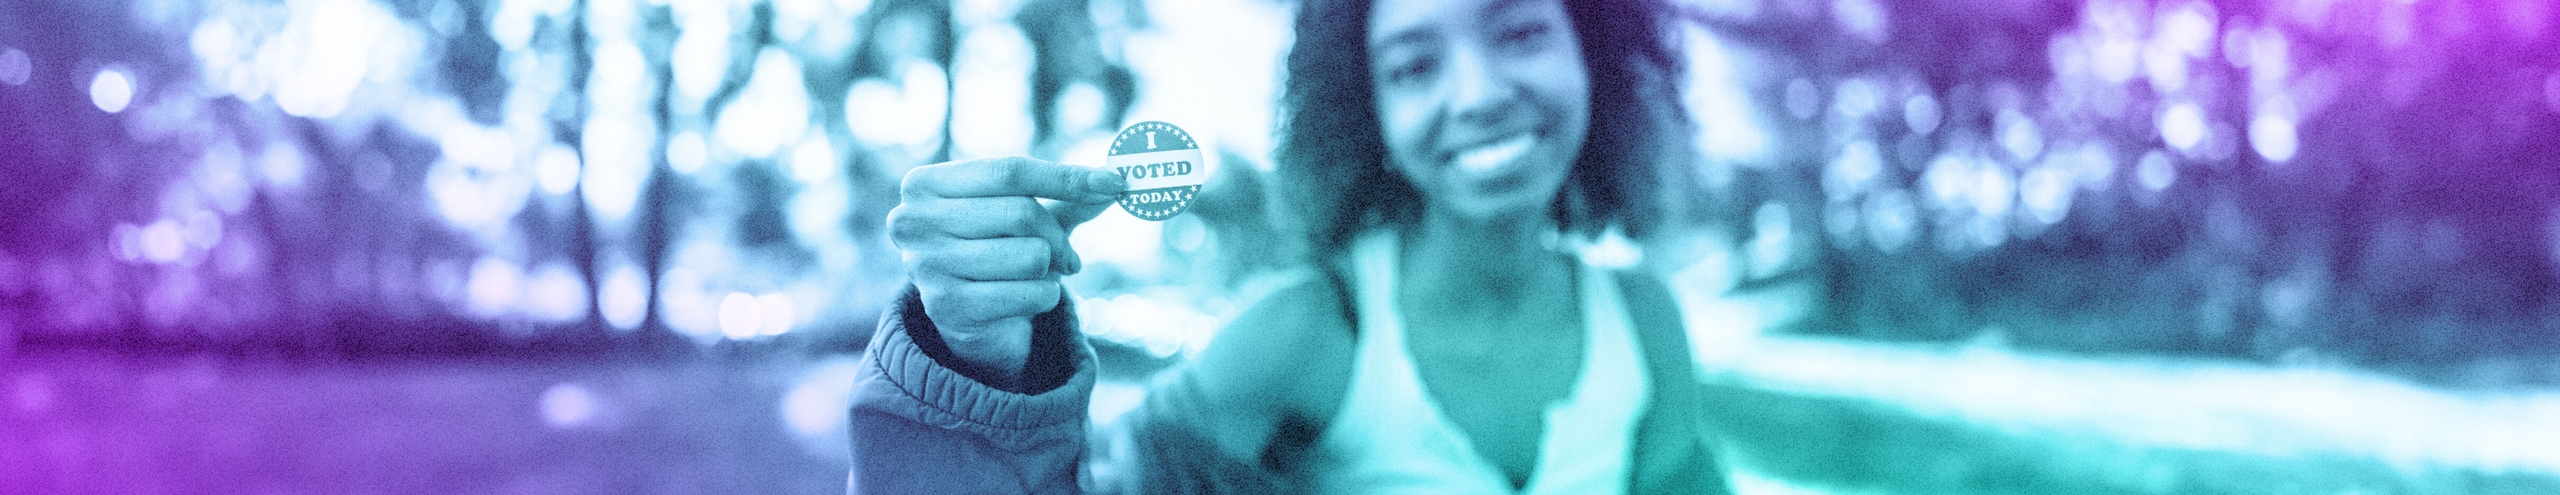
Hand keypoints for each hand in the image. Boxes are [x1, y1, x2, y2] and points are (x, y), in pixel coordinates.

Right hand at [888, 157, 1125, 385]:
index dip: (1065, 177)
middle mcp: (914, 222)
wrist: (967, 321)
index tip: (1114, 182)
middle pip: (1021, 213)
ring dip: (1049, 270)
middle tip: (1068, 256)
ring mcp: (927, 267)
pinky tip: (1029, 300)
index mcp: (925, 184)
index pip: (1009, 171)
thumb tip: (1116, 180)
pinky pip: (1031, 294)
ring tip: (1037, 277)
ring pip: (1030, 256)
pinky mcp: (948, 310)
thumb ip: (1067, 196)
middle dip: (1057, 237)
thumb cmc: (995, 251)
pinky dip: (1046, 296)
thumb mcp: (1023, 216)